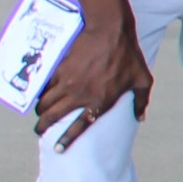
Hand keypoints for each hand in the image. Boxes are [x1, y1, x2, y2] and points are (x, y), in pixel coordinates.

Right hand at [31, 11, 154, 151]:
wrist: (110, 31)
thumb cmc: (128, 56)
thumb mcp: (142, 79)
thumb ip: (141, 100)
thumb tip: (140, 117)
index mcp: (100, 101)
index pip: (79, 126)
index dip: (66, 140)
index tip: (57, 149)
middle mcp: (80, 96)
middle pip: (53, 117)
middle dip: (42, 126)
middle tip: (40, 129)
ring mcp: (67, 83)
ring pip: (45, 103)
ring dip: (41, 110)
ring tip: (41, 112)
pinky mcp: (59, 70)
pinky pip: (45, 86)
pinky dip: (42, 92)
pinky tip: (42, 94)